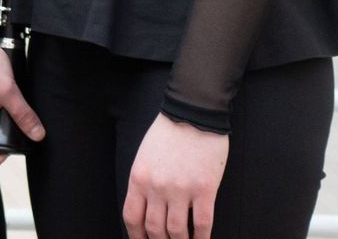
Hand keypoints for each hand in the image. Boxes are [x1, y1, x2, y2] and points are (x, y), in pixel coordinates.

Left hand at [122, 113, 228, 238]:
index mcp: (139, 177)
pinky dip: (202, 238)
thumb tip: (148, 209)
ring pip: (177, 232)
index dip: (137, 237)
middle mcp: (156, 187)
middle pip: (154, 228)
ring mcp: (180, 189)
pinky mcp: (204, 189)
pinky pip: (202, 223)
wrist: (193, 112)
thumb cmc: (169, 132)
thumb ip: (144, 181)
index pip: (132, 217)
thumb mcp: (145, 156)